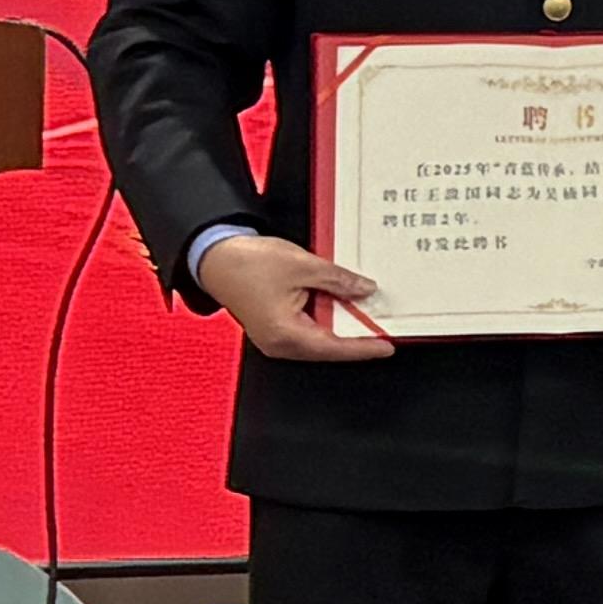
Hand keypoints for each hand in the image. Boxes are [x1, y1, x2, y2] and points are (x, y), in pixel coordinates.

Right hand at [195, 227, 392, 364]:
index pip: (334, 347)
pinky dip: (327, 316)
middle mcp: (279, 342)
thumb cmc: (246, 263)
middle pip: (328, 345)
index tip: (387, 346)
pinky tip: (343, 303)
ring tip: (369, 312)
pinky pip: (308, 326)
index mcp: (284, 334)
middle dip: (356, 335)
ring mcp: (276, 336)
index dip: (363, 347)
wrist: (215, 257)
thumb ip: (338, 280)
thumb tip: (365, 290)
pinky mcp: (275, 325)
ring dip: (342, 323)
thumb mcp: (303, 266)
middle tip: (385, 326)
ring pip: (319, 336)